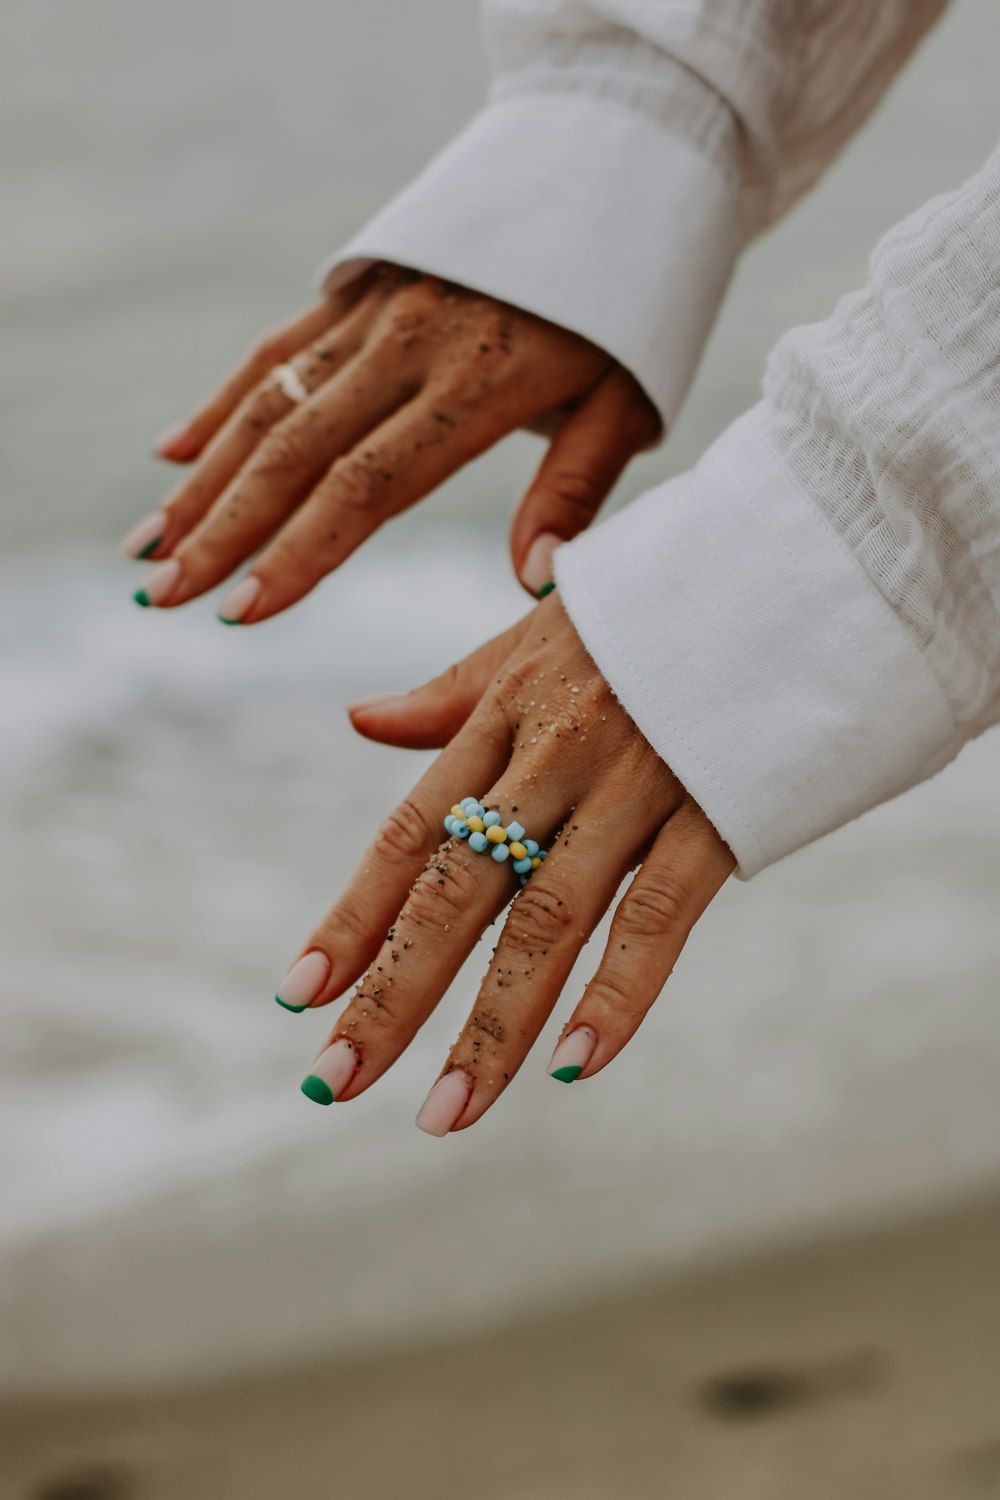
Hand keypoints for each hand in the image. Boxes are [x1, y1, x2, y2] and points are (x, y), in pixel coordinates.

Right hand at [123, 266, 659, 621]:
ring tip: (148, 544)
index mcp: (476, 386)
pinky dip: (221, 401)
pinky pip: (276, 348)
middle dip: (222, 529)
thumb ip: (572, 492)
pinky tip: (172, 452)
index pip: (370, 484)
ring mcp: (374, 311)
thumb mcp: (623, 405)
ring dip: (203, 479)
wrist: (607, 171)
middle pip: (296, 449)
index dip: (302, 552)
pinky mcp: (357, 287)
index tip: (244, 609)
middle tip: (163, 594)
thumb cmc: (627, 312)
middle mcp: (409, 346)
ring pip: (269, 401)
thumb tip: (534, 584)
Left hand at [275, 596, 733, 1133]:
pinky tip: (574, 1063)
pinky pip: (662, 913)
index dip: (353, 916)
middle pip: (459, 889)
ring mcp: (636, 782)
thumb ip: (451, 694)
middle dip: (393, 993)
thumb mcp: (537, 635)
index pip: (411, 831)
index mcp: (505, 713)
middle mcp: (555, 753)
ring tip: (444, 1113)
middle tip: (336, 1081)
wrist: (792, 556)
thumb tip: (360, 720)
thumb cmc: (655, 604)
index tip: (298, 995)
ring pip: (549, 918)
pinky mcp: (718, 808)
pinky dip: (619, 991)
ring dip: (493, 1025)